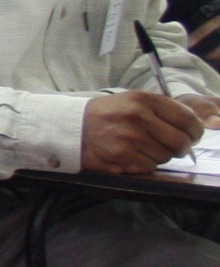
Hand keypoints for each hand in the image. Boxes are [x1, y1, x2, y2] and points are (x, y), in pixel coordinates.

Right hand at [83, 90, 207, 173]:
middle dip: (181, 147)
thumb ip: (162, 109)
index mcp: (143, 100)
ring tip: (144, 148)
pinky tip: (133, 155)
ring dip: (160, 155)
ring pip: (166, 156)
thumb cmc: (106, 115)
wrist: (72, 128)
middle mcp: (137, 117)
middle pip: (180, 141)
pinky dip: (145, 165)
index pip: (187, 119)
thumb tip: (193, 128)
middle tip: (174, 147)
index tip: (193, 136)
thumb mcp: (132, 101)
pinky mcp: (122, 158)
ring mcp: (130, 139)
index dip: (195, 131)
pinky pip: (150, 167)